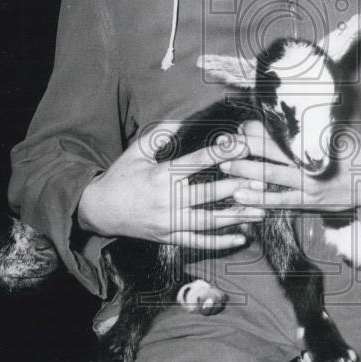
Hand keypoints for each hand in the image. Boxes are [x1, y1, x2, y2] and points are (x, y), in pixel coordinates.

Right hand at [77, 122, 265, 248]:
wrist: (99, 210)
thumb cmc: (120, 177)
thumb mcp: (136, 152)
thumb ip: (159, 136)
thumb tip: (182, 119)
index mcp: (160, 175)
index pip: (196, 161)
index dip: (221, 153)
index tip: (241, 145)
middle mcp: (166, 200)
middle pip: (208, 193)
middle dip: (236, 187)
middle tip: (261, 181)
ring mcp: (168, 222)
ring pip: (208, 221)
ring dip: (236, 216)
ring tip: (261, 210)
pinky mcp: (168, 237)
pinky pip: (197, 242)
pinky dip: (220, 242)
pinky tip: (241, 237)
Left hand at [221, 121, 360, 211]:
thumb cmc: (359, 151)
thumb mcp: (342, 131)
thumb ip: (319, 122)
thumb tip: (302, 100)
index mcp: (316, 144)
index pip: (282, 135)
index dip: (259, 130)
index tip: (242, 126)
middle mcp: (310, 164)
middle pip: (271, 154)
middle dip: (245, 149)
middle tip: (224, 145)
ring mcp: (309, 186)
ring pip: (271, 178)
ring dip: (246, 173)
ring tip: (224, 169)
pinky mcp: (309, 203)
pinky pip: (280, 203)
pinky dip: (260, 200)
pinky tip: (241, 198)